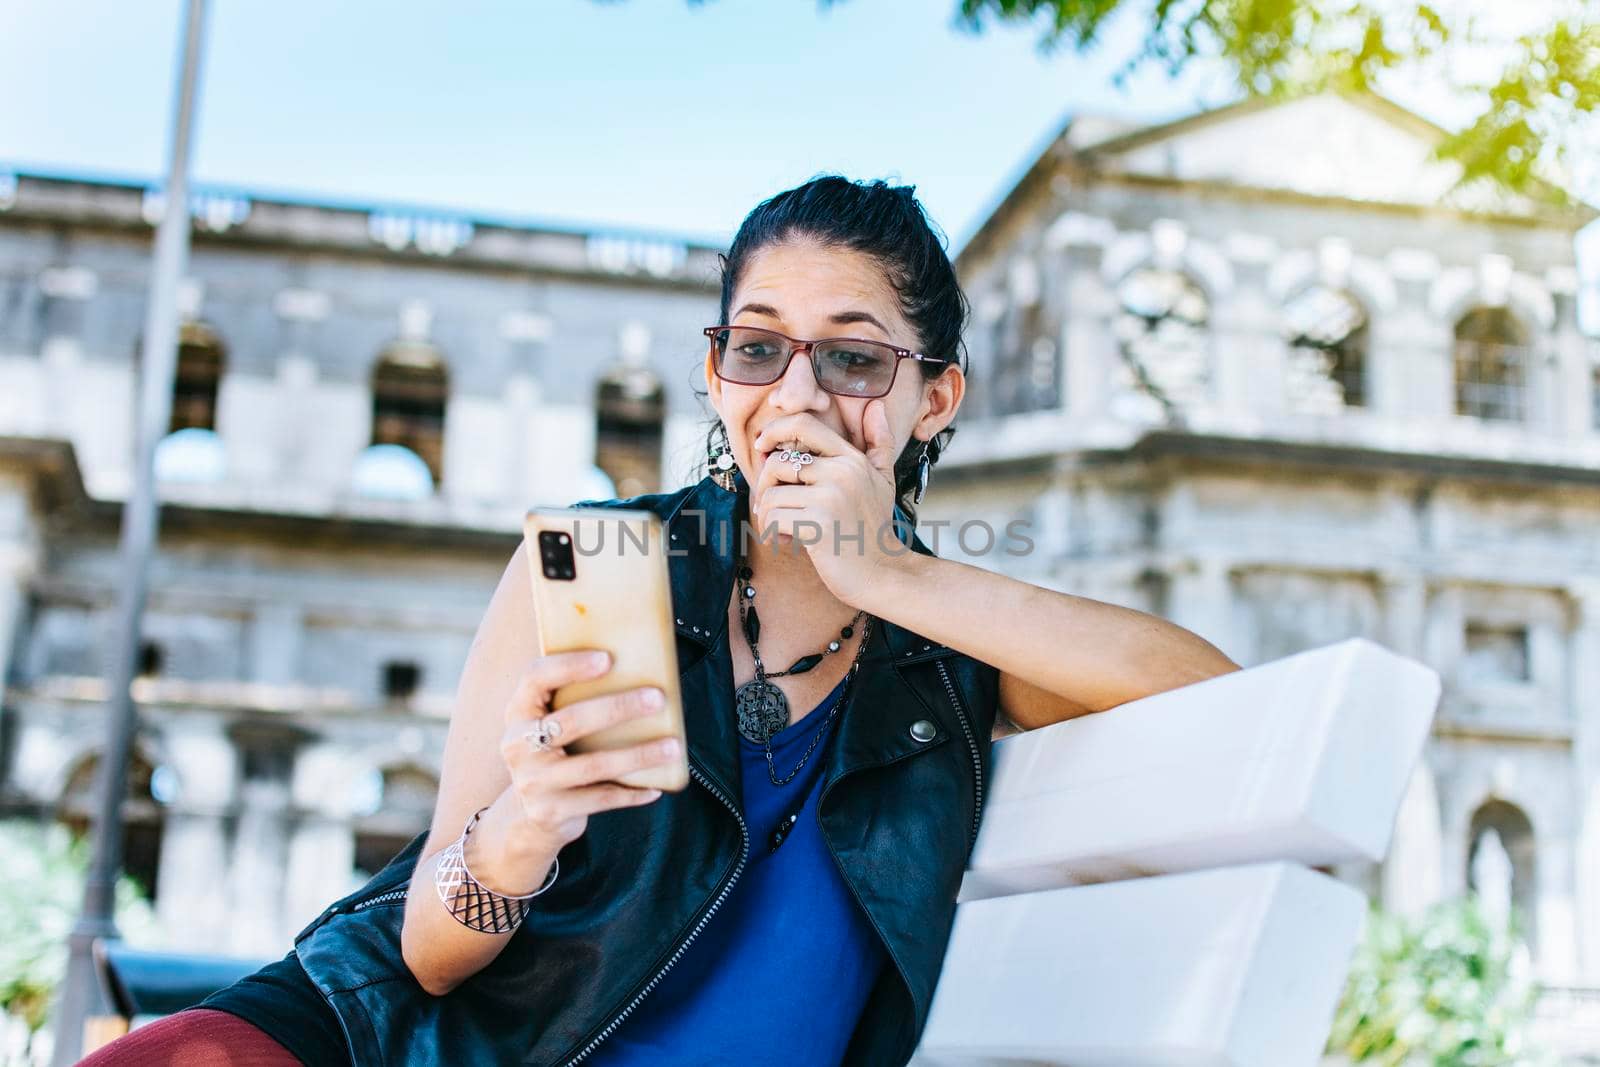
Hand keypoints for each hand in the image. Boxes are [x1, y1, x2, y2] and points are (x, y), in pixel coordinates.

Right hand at [494, 650, 677, 864]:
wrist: (530, 815)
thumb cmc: (556, 753)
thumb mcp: (551, 724)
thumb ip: (576, 700)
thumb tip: (642, 671)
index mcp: (519, 712)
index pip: (535, 678)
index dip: (569, 666)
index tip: (608, 659)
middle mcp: (518, 745)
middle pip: (571, 721)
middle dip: (618, 707)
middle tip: (658, 698)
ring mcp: (532, 782)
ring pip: (593, 765)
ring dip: (638, 755)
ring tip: (673, 747)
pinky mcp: (549, 811)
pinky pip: (600, 799)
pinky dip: (632, 793)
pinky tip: (657, 787)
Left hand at [748, 399, 906, 607]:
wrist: (883, 573)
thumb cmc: (875, 527)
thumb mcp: (883, 480)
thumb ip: (879, 442)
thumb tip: (876, 406)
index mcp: (852, 458)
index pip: (803, 425)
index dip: (774, 431)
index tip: (763, 449)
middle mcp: (842, 472)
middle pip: (777, 462)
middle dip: (766, 486)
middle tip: (773, 506)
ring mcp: (830, 497)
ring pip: (770, 494)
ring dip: (768, 515)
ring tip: (783, 528)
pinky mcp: (817, 524)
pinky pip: (772, 518)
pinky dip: (771, 533)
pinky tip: (787, 541)